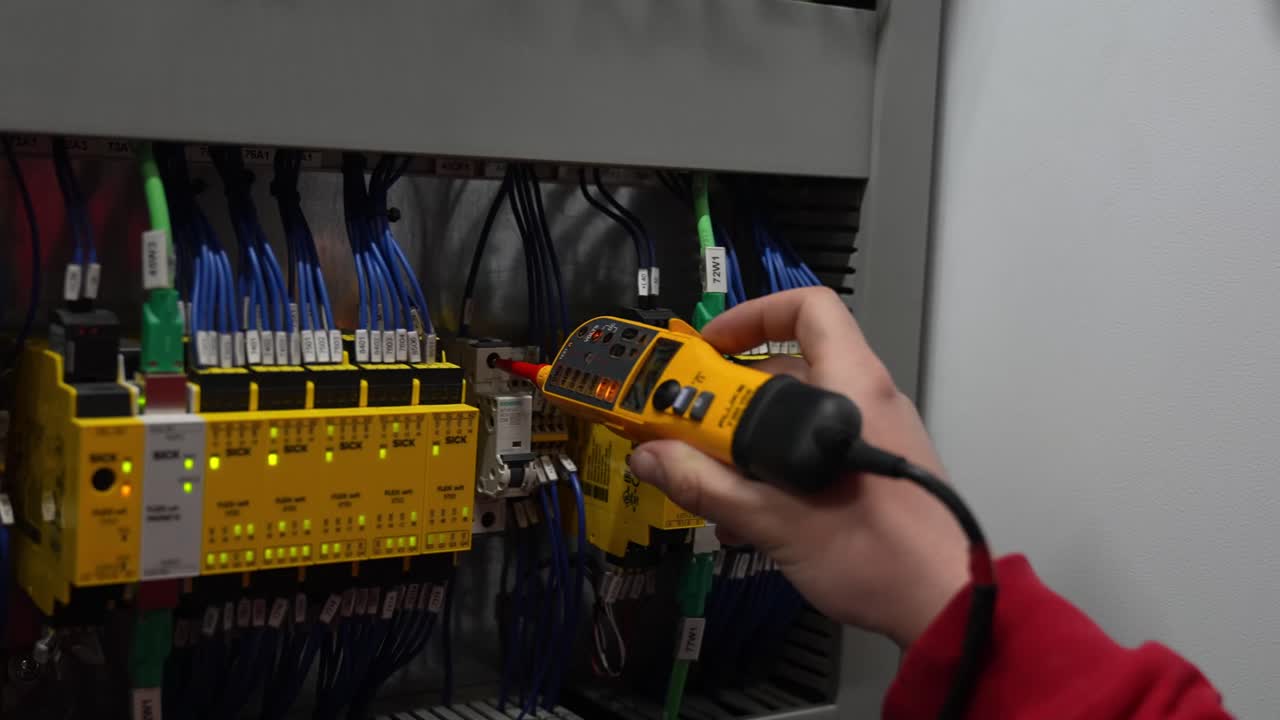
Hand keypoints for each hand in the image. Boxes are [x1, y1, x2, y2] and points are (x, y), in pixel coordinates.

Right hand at [627, 287, 970, 646]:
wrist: (943, 607)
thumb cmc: (876, 553)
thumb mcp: (774, 519)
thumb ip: (706, 484)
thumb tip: (650, 455)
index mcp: (851, 386)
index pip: (806, 309)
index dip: (752, 315)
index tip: (708, 349)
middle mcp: (866, 400)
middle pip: (789, 367)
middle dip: (730, 397)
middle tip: (689, 427)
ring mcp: (871, 436)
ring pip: (795, 416)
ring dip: (746, 443)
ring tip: (710, 483)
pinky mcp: (870, 472)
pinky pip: (812, 450)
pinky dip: (774, 469)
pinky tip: (744, 517)